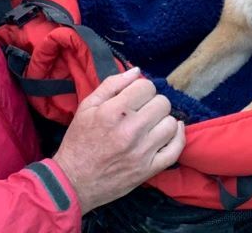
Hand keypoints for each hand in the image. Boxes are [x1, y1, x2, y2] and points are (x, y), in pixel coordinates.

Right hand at [54, 68, 185, 212]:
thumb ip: (112, 84)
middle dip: (153, 103)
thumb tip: (137, 71)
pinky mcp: (149, 170)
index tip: (135, 97)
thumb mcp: (87, 107)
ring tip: (150, 125)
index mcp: (114, 112)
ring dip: (162, 121)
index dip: (141, 89)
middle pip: (162, 103)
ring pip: (171, 123)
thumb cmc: (79, 142)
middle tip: (142, 111)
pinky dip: (178, 137)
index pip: (147, 86)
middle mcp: (131, 130)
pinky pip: (176, 149)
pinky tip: (172, 131)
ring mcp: (142, 152)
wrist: (73, 182)